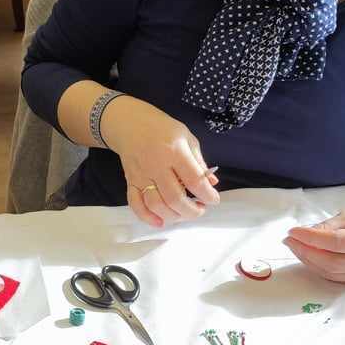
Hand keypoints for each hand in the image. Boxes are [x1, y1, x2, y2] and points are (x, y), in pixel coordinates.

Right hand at [102, 98, 219, 227]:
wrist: (130, 122)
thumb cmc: (161, 128)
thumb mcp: (186, 137)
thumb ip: (199, 161)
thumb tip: (211, 183)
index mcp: (174, 151)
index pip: (194, 180)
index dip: (207, 195)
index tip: (214, 199)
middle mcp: (156, 164)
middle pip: (175, 198)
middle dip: (192, 211)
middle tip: (200, 208)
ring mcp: (141, 175)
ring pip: (156, 205)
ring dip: (173, 216)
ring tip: (184, 213)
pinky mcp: (131, 181)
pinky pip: (136, 204)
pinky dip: (147, 217)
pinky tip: (160, 221)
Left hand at [284, 205, 344, 284]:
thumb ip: (331, 225)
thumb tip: (305, 233)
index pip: (336, 242)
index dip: (311, 238)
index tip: (293, 231)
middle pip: (330, 262)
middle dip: (305, 251)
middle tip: (289, 239)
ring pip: (330, 272)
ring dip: (307, 260)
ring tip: (294, 246)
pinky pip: (334, 277)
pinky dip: (317, 267)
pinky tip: (307, 256)